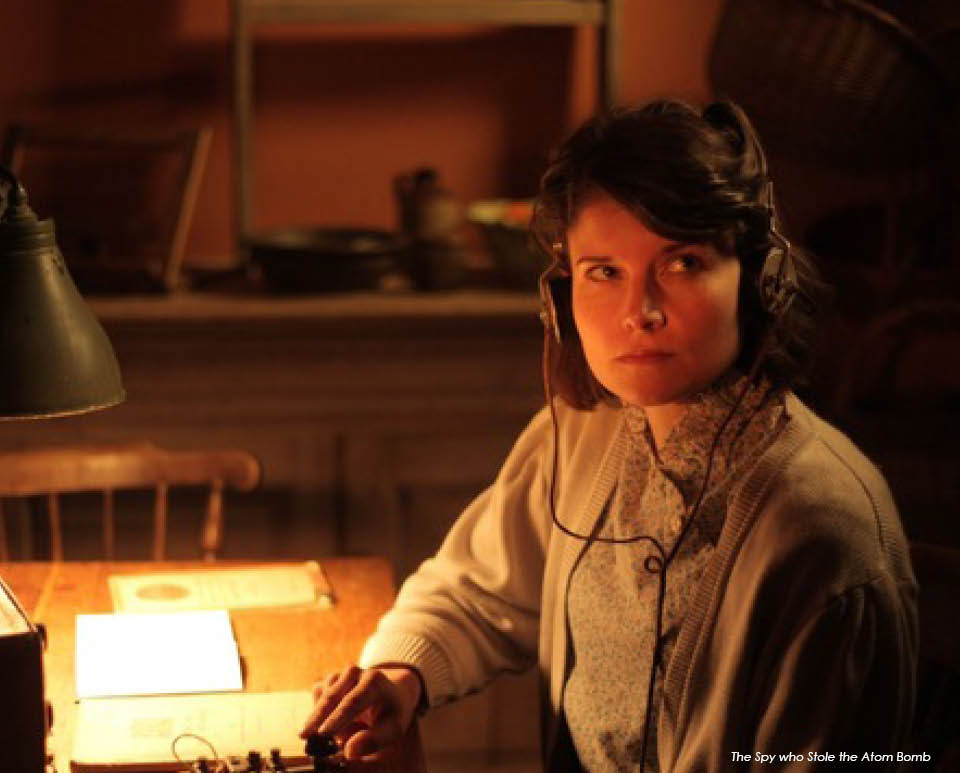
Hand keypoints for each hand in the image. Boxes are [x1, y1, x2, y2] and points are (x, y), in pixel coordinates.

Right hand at [300, 665, 423, 759]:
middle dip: (317, 718)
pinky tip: (328, 720)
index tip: (323, 734)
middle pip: (332, 697)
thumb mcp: (392, 728)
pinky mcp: (330, 678)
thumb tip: (349, 751)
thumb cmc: (391, 712)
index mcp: (374, 681)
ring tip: (328, 734)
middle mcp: (355, 672)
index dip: (336, 719)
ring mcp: (341, 673)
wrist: (391, 691)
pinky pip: (318, 695)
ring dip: (321, 717)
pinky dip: (319, 710)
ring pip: (322, 697)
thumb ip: (373, 740)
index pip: (352, 702)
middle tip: (305, 737)